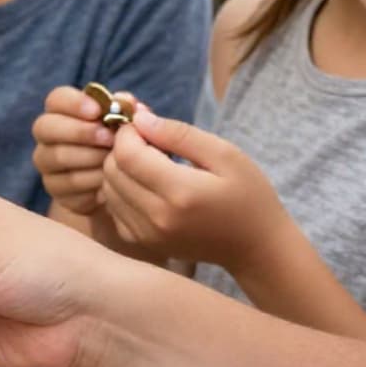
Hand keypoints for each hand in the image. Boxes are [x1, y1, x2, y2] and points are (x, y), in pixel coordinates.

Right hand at [31, 86, 117, 215]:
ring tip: (116, 160)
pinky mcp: (53, 187)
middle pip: (45, 126)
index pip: (56, 99)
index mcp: (61, 110)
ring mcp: (46, 162)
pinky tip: (111, 181)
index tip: (98, 111)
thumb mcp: (125, 123)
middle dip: (80, 131)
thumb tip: (127, 101)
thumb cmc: (119, 143)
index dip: (74, 103)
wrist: (117, 183)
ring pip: (58, 156)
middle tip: (109, 138)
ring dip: (91, 157)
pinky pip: (69, 183)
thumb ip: (126, 109)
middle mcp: (46, 134)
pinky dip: (93, 181)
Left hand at [101, 108, 287, 272]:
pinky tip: (146, 185)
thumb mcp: (225, 155)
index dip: (127, 133)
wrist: (257, 247)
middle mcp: (157, 218)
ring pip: (108, 189)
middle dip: (122, 148)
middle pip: (112, 171)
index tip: (143, 125)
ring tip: (149, 163)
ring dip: (120, 169)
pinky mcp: (144, 242)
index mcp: (180, 193)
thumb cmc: (249, 196)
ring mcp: (148, 234)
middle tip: (147, 142)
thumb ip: (180, 134)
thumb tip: (140, 119)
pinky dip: (121, 192)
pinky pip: (114, 209)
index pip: (127, 154)